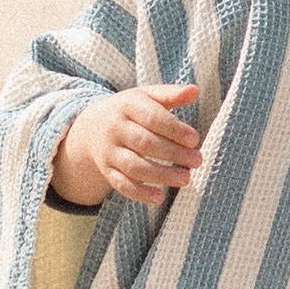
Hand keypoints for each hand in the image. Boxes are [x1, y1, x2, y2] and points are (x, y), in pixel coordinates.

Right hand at [53, 83, 202, 205]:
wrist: (92, 128)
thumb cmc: (131, 111)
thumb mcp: (146, 96)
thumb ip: (171, 95)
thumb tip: (195, 91)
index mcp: (126, 106)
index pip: (152, 118)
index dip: (174, 129)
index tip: (194, 140)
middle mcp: (115, 129)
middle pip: (144, 143)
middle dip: (173, 153)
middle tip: (197, 160)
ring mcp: (109, 151)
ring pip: (134, 166)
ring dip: (161, 175)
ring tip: (186, 179)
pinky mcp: (107, 171)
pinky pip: (121, 184)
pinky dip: (139, 193)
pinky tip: (159, 197)